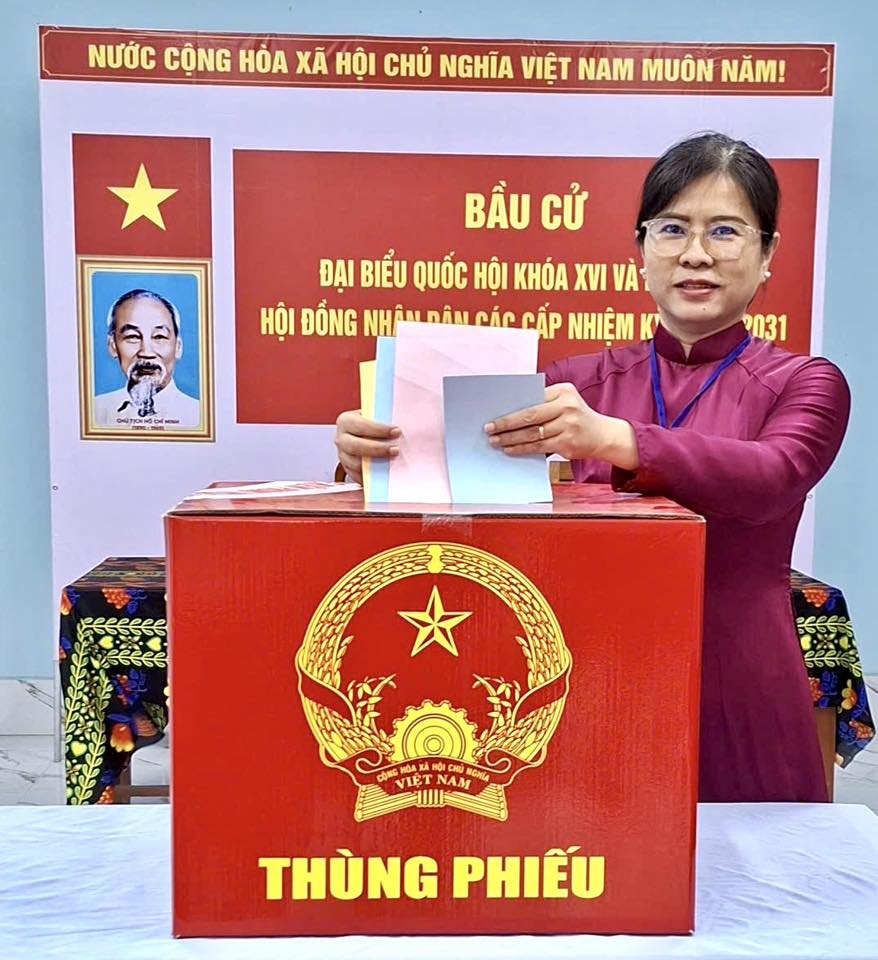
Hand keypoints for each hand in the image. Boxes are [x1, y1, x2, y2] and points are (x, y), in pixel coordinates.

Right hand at [334, 410, 400, 483]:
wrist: (365, 433)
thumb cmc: (372, 424)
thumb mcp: (375, 417)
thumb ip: (384, 420)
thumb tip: (400, 427)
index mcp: (346, 421)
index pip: (360, 425)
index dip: (379, 429)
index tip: (396, 432)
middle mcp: (342, 439)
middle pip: (355, 446)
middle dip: (377, 449)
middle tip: (396, 449)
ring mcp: (343, 456)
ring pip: (356, 464)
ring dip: (376, 464)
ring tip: (392, 461)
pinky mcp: (349, 470)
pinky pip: (358, 476)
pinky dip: (372, 476)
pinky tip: (385, 472)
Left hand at [484, 383, 638, 469]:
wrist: (603, 435)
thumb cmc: (576, 416)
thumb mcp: (564, 401)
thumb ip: (543, 403)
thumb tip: (509, 413)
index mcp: (563, 391)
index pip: (531, 398)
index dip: (511, 408)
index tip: (493, 413)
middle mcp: (567, 407)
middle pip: (529, 416)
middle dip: (506, 423)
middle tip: (489, 428)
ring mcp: (568, 426)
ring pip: (532, 434)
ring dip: (510, 439)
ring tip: (496, 441)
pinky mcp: (567, 443)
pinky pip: (539, 447)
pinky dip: (522, 449)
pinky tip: (510, 449)